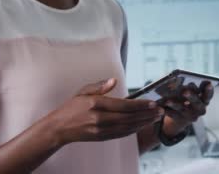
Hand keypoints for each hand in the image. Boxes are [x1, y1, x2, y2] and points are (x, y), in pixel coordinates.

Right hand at [45, 78, 163, 145]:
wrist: (58, 128)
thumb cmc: (71, 108)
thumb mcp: (83, 91)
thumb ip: (99, 86)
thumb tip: (113, 80)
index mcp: (95, 105)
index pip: (123, 105)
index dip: (140, 105)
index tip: (153, 103)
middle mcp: (99, 119)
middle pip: (129, 117)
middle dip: (147, 114)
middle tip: (160, 111)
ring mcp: (101, 130)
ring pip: (127, 127)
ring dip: (143, 123)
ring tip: (156, 118)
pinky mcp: (102, 137)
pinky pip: (122, 134)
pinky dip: (134, 130)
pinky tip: (142, 125)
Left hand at [161, 81, 213, 136]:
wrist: (183, 115)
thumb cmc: (188, 97)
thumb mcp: (191, 92)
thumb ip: (189, 86)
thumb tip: (176, 79)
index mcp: (205, 100)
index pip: (208, 95)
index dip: (209, 90)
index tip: (208, 83)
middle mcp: (200, 109)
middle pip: (196, 102)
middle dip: (191, 96)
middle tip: (185, 91)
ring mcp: (190, 116)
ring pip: (182, 109)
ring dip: (175, 104)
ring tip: (168, 100)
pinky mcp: (180, 120)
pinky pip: (172, 114)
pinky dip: (165, 110)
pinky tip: (159, 106)